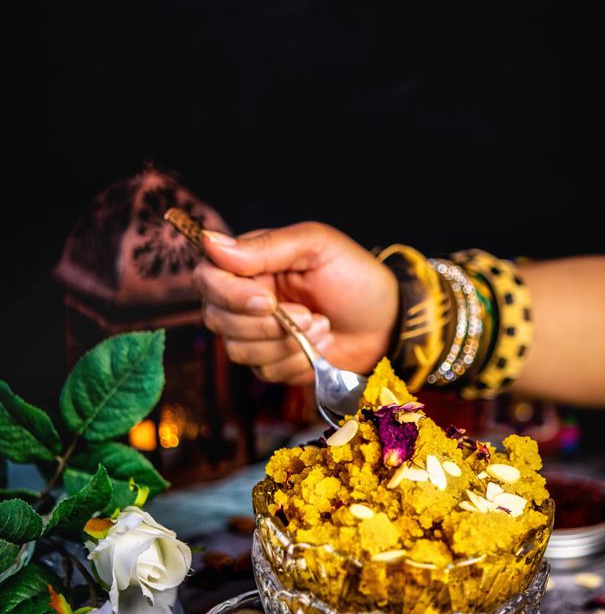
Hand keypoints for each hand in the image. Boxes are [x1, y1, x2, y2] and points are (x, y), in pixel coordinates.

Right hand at [193, 222, 399, 383]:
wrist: (387, 323)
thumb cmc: (356, 278)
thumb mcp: (317, 247)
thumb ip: (266, 246)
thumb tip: (211, 242)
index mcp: (251, 263)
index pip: (208, 277)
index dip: (229, 294)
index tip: (268, 301)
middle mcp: (244, 297)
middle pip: (216, 318)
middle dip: (263, 325)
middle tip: (308, 315)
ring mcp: (256, 332)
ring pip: (237, 349)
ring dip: (285, 343)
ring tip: (321, 325)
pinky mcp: (270, 362)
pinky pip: (262, 371)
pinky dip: (294, 362)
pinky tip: (319, 346)